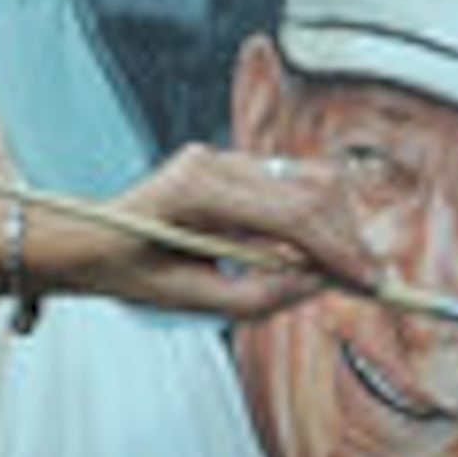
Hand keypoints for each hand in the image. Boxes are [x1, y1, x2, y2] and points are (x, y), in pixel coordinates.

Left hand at [78, 143, 376, 321]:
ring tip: (342, 269)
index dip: (336, 249)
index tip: (368, 281)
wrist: (89, 240)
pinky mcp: (230, 162)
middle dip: (345, 235)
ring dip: (333, 224)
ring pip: (306, 178)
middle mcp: (212, 162)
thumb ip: (257, 296)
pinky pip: (288, 183)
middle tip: (368, 280)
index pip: (289, 213)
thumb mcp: (190, 300)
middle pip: (309, 187)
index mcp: (195, 191)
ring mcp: (221, 156)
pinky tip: (310, 251)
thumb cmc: (128, 271)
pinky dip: (311, 217)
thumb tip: (320, 284)